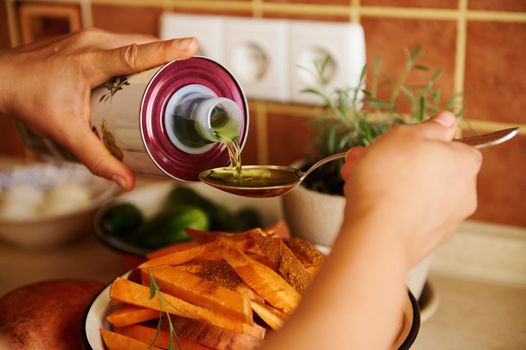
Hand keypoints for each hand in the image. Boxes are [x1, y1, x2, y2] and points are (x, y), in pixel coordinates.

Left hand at [0, 28, 198, 189]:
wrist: (1, 77)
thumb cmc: (29, 99)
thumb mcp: (64, 132)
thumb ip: (96, 158)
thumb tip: (126, 181)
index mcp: (89, 62)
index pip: (134, 54)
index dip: (165, 51)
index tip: (191, 46)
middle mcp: (92, 42)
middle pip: (141, 45)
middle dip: (168, 56)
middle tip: (189, 74)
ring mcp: (89, 37)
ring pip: (132, 41)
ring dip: (153, 54)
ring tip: (172, 75)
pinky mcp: (87, 39)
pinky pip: (122, 42)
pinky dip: (138, 54)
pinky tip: (142, 72)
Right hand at [340, 111, 481, 265]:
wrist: (376, 234)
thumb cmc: (390, 179)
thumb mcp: (406, 135)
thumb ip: (430, 127)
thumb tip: (447, 121)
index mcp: (464, 163)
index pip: (455, 146)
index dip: (427, 141)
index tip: (403, 141)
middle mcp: (463, 194)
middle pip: (430, 170)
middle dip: (397, 161)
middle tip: (369, 156)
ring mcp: (444, 222)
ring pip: (414, 193)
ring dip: (387, 182)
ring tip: (355, 176)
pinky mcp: (424, 241)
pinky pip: (406, 215)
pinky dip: (389, 207)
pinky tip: (364, 201)